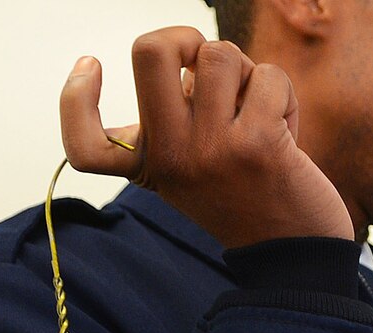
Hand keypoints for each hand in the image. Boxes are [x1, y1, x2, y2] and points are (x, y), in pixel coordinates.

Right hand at [60, 28, 353, 245]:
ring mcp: (212, 151)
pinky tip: (286, 127)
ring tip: (256, 107)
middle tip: (206, 64)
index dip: (73, 98)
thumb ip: (176, 119)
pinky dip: (282, 92)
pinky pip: (268, 76)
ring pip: (219, 54)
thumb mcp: (194, 168)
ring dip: (246, 71)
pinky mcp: (259, 144)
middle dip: (185, 38)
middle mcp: (172, 160)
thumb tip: (189, 56)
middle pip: (151, 51)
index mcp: (149, 167)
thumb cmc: (248, 197)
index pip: (85, 146)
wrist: (298, 255)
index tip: (90, 65)